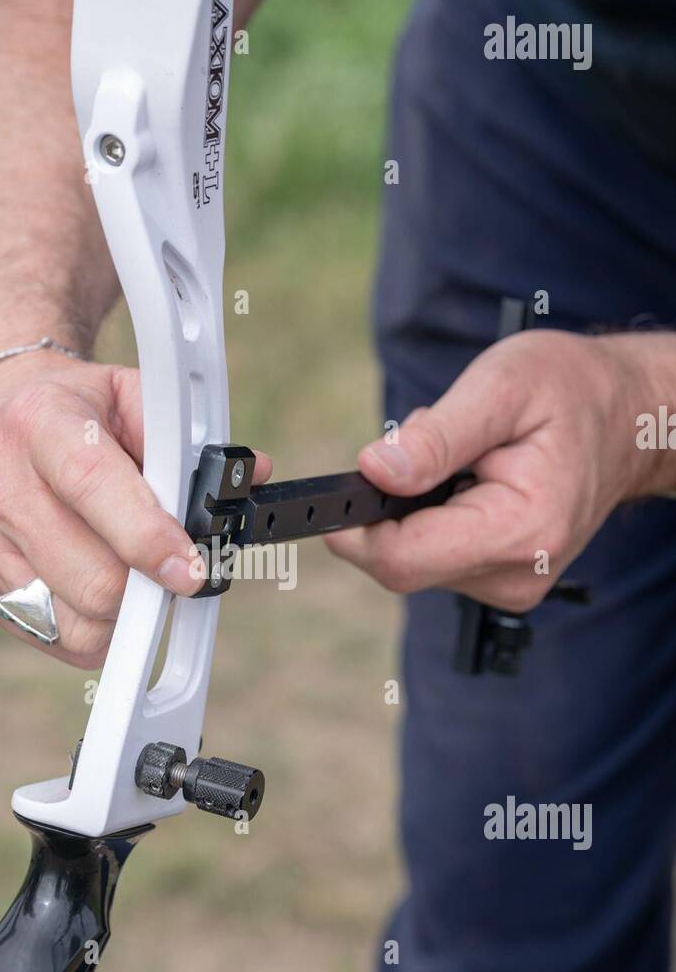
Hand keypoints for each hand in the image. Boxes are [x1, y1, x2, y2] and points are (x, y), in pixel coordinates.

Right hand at [0, 352, 270, 666]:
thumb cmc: (67, 409)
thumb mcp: (122, 394)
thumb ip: (185, 437)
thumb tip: (257, 476)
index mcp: (38, 423)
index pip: (93, 487)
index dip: (148, 539)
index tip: (192, 569)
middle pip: (92, 577)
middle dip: (148, 586)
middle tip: (173, 570)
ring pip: (76, 621)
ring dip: (122, 614)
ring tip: (132, 576)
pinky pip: (53, 637)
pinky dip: (91, 627)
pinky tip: (96, 590)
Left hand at [325, 330, 653, 611]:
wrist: (629, 418)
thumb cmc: (573, 391)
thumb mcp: (502, 386)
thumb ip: (435, 437)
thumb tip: (373, 471)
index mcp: (521, 531)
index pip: (402, 559)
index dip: (355, 529)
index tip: (342, 487)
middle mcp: (516, 574)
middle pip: (402, 564)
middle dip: (391, 505)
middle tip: (424, 444)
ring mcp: (510, 585)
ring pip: (415, 560)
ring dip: (414, 507)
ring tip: (461, 457)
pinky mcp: (501, 580)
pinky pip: (436, 556)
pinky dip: (434, 516)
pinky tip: (467, 481)